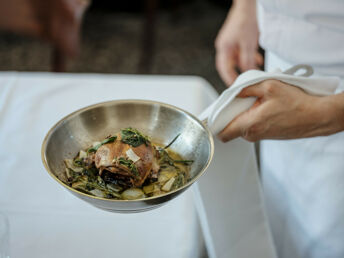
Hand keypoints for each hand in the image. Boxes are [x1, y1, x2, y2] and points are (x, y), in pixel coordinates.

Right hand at [215, 1, 262, 85]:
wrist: (247, 5)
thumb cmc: (246, 19)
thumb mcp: (249, 44)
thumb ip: (247, 60)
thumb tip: (249, 73)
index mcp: (224, 48)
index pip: (224, 70)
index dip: (230, 80)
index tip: (236, 88)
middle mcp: (224, 46)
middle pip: (228, 66)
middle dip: (236, 75)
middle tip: (243, 84)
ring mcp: (229, 43)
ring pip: (235, 60)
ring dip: (243, 66)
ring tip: (252, 72)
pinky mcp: (235, 40)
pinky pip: (240, 53)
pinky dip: (247, 58)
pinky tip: (255, 60)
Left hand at [218, 80, 342, 141]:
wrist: (316, 117)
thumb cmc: (296, 103)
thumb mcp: (269, 86)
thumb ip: (246, 88)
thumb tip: (232, 91)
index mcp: (250, 125)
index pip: (222, 133)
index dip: (216, 124)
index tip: (216, 114)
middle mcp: (253, 135)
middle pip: (231, 127)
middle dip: (232, 113)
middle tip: (243, 99)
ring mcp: (260, 137)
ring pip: (242, 126)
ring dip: (245, 113)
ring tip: (259, 101)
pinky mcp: (267, 135)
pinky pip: (252, 126)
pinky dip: (254, 116)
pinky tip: (265, 106)